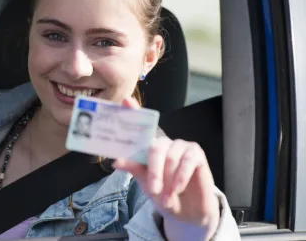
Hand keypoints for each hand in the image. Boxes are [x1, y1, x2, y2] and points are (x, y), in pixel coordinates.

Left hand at [113, 97, 219, 239]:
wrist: (186, 212)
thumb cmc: (163, 194)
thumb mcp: (145, 183)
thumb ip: (134, 169)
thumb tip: (115, 161)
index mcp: (149, 147)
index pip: (141, 125)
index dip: (133, 111)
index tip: (125, 100)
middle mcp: (164, 142)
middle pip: (155, 146)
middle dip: (153, 170)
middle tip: (153, 189)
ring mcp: (181, 146)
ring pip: (170, 156)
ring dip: (168, 179)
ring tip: (168, 196)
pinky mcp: (196, 153)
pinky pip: (187, 161)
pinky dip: (181, 177)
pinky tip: (178, 189)